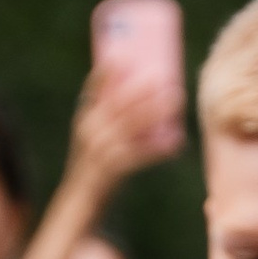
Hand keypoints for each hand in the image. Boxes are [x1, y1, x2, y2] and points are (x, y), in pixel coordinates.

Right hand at [69, 58, 182, 186]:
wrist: (81, 204)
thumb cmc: (95, 168)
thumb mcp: (96, 138)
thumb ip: (112, 118)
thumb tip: (145, 94)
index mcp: (85, 119)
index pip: (93, 89)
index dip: (106, 71)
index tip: (121, 54)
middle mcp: (90, 132)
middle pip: (117, 103)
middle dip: (141, 87)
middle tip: (164, 75)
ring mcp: (100, 151)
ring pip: (130, 124)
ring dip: (155, 109)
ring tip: (176, 98)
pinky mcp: (112, 171)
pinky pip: (139, 155)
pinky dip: (159, 148)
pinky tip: (177, 141)